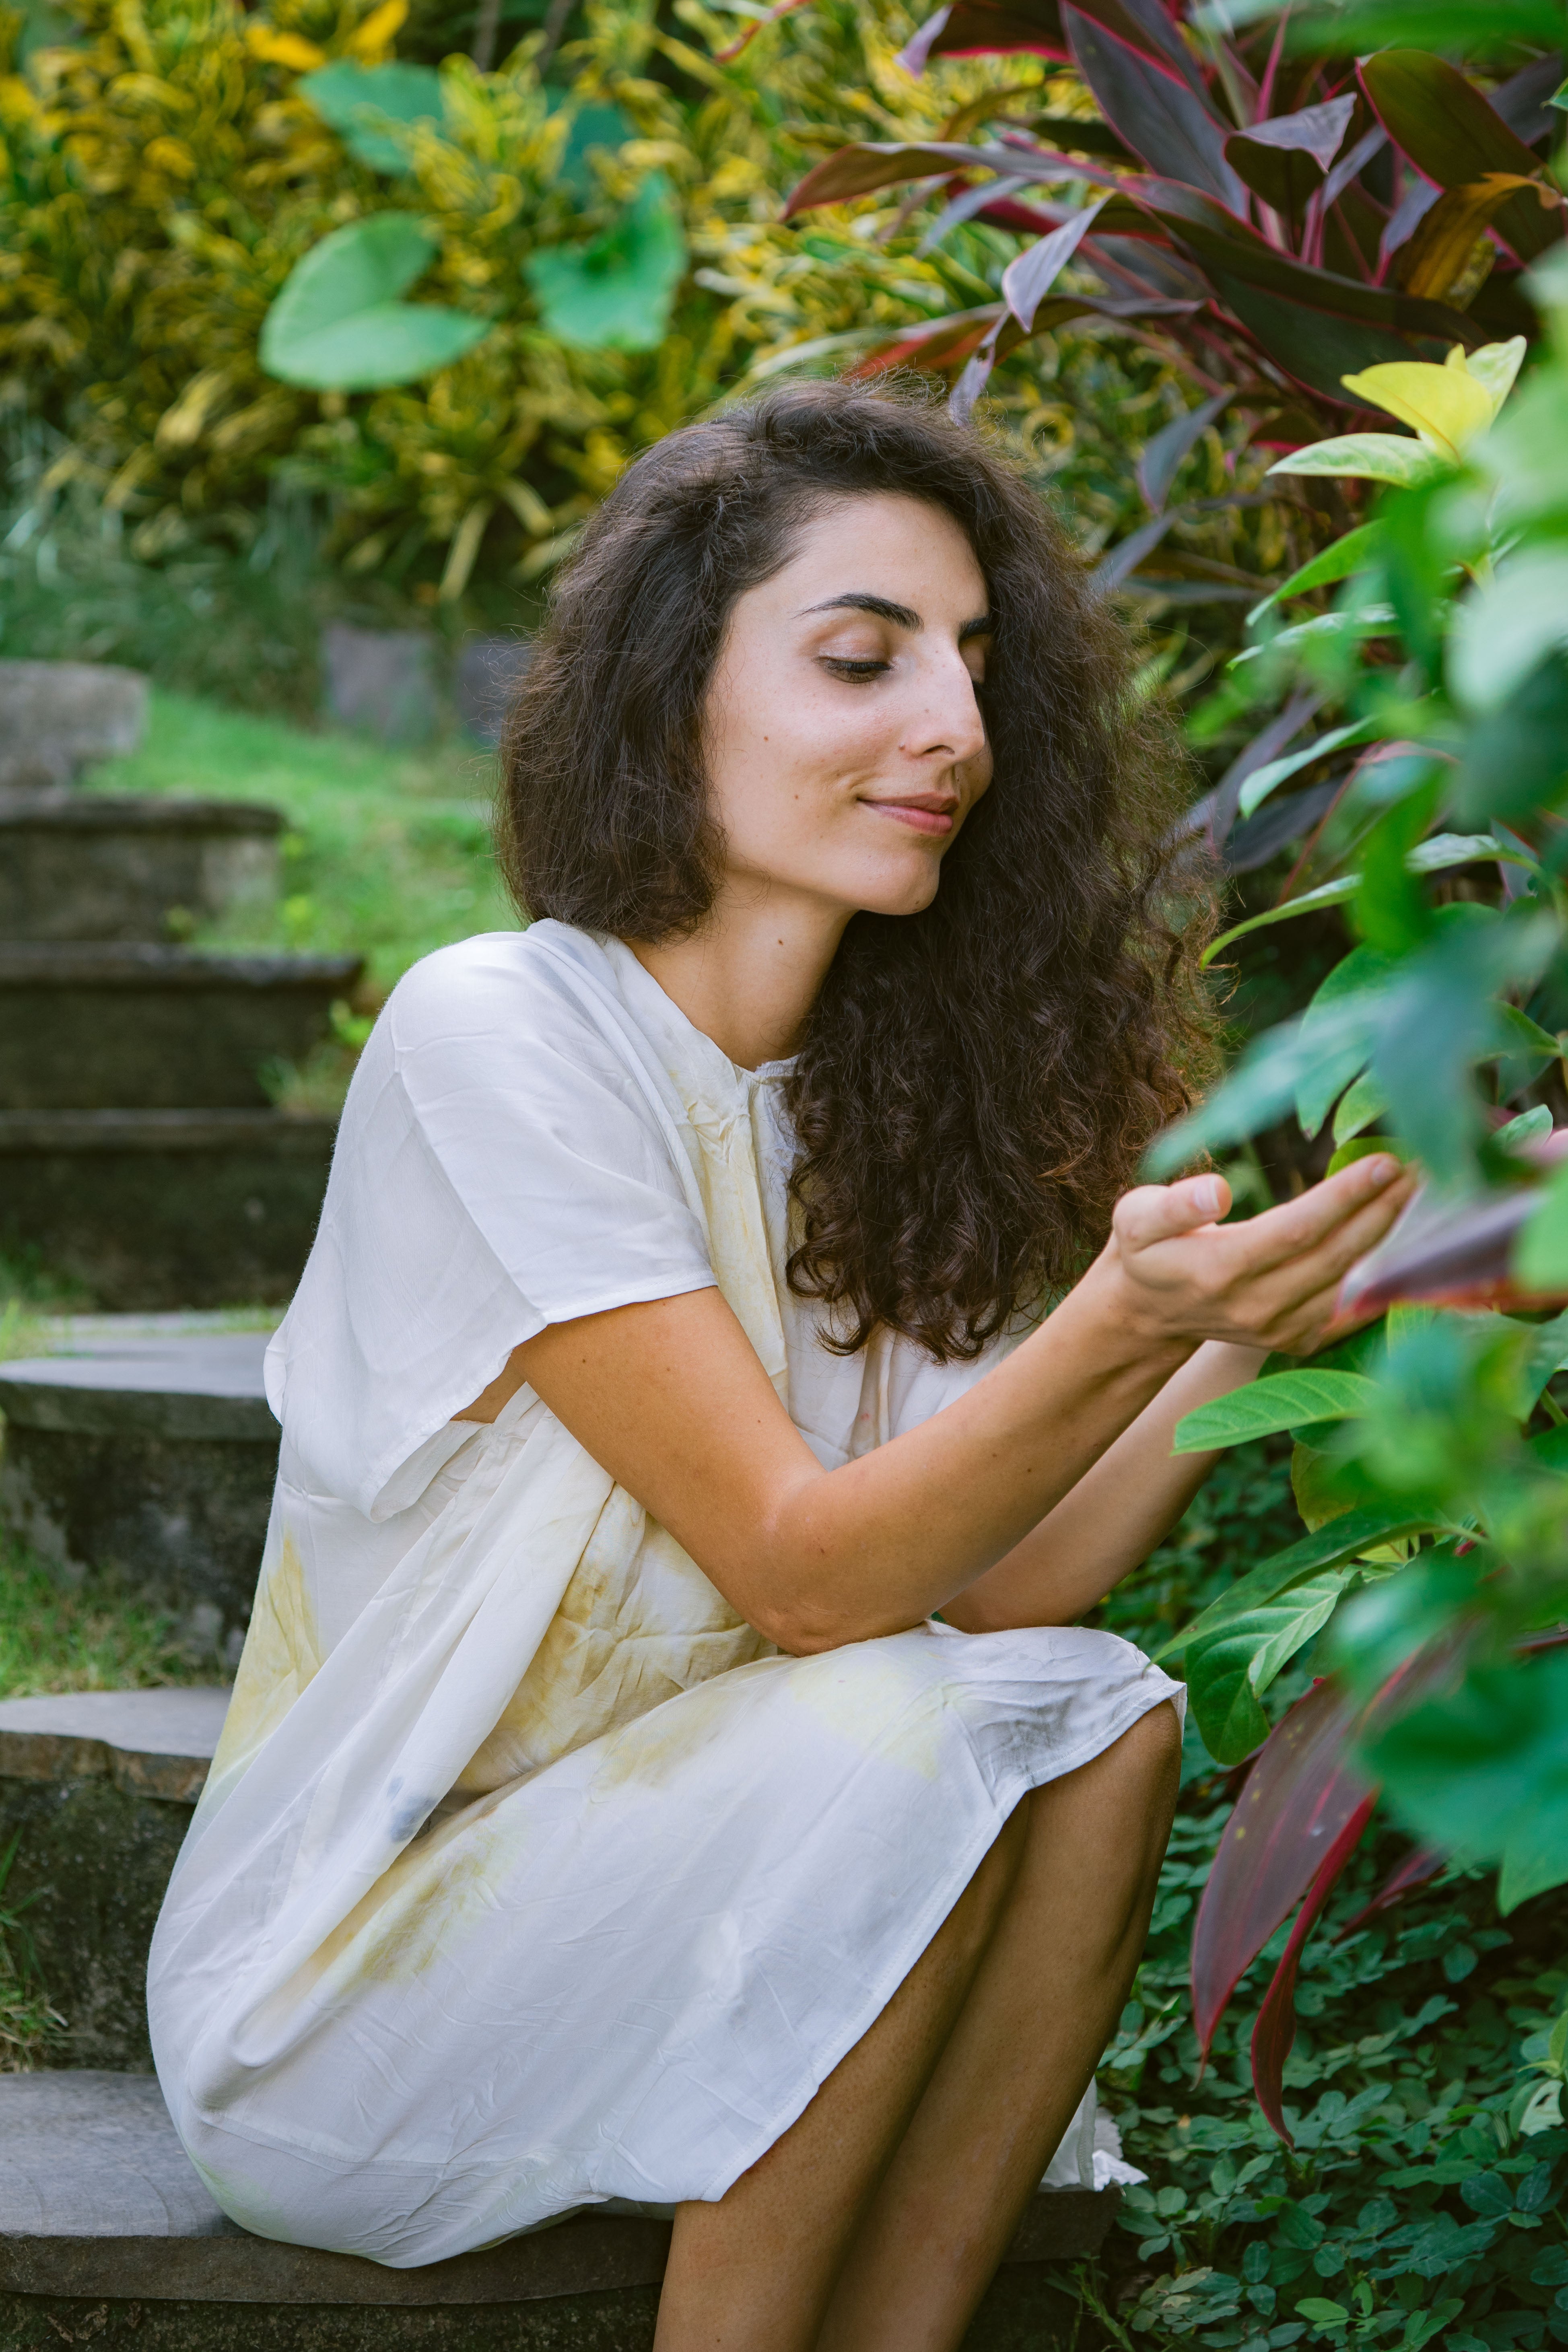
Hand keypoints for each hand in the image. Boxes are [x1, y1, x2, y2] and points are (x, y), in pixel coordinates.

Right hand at [1095, 1156, 1414, 1355]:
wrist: (1148, 1313)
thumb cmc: (1147, 1250)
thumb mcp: (1136, 1217)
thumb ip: (1173, 1205)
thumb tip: (1216, 1192)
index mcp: (1219, 1270)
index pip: (1296, 1230)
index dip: (1344, 1197)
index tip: (1385, 1162)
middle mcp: (1255, 1306)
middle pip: (1335, 1255)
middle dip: (1382, 1210)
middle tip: (1421, 1167)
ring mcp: (1279, 1329)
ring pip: (1349, 1280)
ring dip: (1388, 1236)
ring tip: (1416, 1191)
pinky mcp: (1296, 1341)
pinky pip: (1351, 1307)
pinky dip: (1382, 1273)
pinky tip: (1405, 1237)